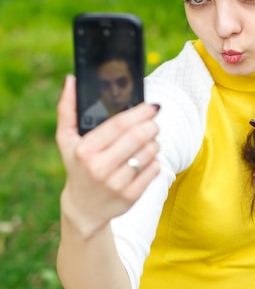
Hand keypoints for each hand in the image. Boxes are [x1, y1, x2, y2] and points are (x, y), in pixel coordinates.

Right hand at [56, 75, 159, 235]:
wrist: (84, 208)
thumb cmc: (77, 166)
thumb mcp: (66, 141)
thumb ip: (67, 110)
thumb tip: (71, 80)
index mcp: (85, 151)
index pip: (118, 125)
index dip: (139, 113)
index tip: (150, 106)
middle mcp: (100, 168)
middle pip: (137, 137)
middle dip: (151, 125)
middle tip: (154, 121)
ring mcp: (117, 184)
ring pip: (149, 152)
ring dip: (154, 141)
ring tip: (149, 138)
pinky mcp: (131, 196)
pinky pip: (154, 169)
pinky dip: (155, 159)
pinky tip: (147, 157)